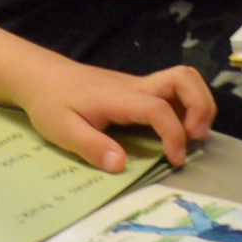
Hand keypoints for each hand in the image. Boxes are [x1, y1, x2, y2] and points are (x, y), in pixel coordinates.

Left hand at [14, 58, 214, 172]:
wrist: (41, 76)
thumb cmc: (50, 102)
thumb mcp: (62, 130)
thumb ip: (91, 147)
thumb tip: (121, 165)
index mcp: (119, 97)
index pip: (158, 108)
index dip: (174, 134)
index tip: (175, 159)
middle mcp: (135, 86)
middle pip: (184, 78)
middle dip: (201, 106)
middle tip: (196, 137)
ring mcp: (139, 85)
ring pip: (183, 79)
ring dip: (198, 104)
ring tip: (193, 135)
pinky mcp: (138, 89)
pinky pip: (172, 90)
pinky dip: (186, 106)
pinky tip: (177, 131)